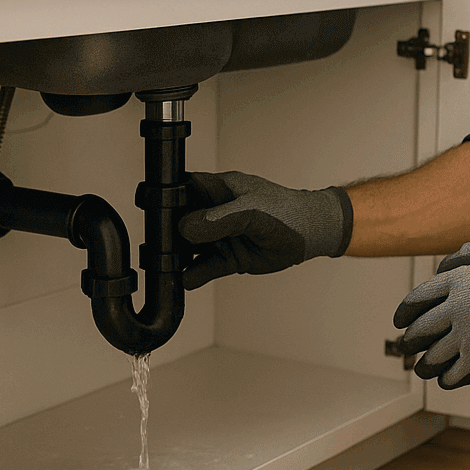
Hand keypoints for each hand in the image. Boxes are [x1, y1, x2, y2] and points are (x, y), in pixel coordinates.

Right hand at [177, 170, 351, 289]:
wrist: (312, 235)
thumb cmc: (287, 212)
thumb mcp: (251, 212)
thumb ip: (219, 220)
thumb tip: (186, 228)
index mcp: (219, 189)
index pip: (184, 190)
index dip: (168, 200)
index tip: (156, 215)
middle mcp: (216, 212)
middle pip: (181, 221)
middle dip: (170, 234)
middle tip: (161, 247)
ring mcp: (221, 235)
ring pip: (191, 247)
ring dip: (179, 256)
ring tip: (169, 265)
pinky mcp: (230, 257)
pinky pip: (206, 267)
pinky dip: (195, 274)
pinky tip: (186, 280)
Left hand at [392, 243, 469, 389]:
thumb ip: (468, 255)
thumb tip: (445, 263)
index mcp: (457, 281)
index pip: (418, 298)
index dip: (404, 312)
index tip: (400, 321)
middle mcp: (456, 307)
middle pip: (421, 329)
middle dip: (410, 341)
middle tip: (406, 347)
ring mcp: (466, 333)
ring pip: (433, 355)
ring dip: (424, 365)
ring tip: (422, 369)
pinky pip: (454, 372)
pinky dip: (447, 378)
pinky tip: (447, 379)